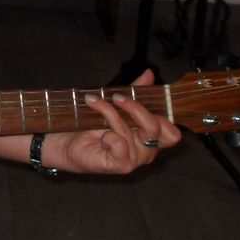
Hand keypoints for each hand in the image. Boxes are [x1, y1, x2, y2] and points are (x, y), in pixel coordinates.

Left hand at [46, 70, 182, 174]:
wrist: (67, 142)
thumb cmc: (93, 125)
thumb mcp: (116, 105)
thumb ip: (135, 91)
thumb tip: (149, 73)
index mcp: (150, 138)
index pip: (172, 133)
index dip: (163, 116)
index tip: (142, 98)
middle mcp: (147, 151)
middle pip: (156, 128)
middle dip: (135, 107)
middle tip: (116, 97)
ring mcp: (134, 160)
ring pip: (129, 131)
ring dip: (109, 113)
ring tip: (93, 103)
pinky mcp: (120, 166)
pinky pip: (119, 144)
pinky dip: (108, 134)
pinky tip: (100, 135)